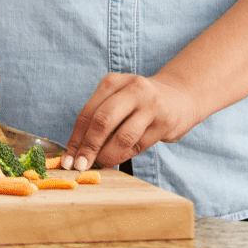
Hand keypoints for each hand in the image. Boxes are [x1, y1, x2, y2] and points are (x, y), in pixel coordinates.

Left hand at [62, 71, 199, 171]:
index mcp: (112, 82)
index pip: (88, 112)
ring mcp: (150, 105)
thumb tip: (77, 151)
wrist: (180, 96)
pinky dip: (123, 156)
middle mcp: (131, 89)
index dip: (76, 138)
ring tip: (100, 165)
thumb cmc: (139, 102)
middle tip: (80, 165)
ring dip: (107, 155)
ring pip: (122, 136)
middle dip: (88, 147)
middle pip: (102, 121)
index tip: (67, 158)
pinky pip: (139, 145)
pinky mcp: (164, 122)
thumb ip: (100, 118)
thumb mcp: (118, 99)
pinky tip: (116, 161)